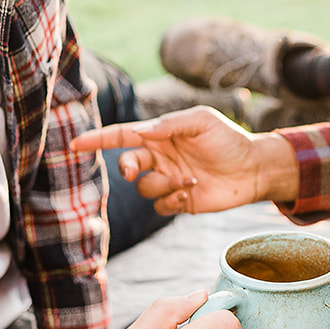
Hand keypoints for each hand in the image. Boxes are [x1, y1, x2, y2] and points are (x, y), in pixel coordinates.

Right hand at [71, 106, 297, 215]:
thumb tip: (142, 130)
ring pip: (144, 188)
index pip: (122, 137)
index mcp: (160, 136)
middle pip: (127, 164)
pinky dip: (171, 200)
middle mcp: (159, 158)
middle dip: (127, 167)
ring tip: (189, 178)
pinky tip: (191, 191)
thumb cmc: (229, 139)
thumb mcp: (201, 121)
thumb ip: (170, 124)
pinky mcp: (178, 201)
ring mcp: (167, 180)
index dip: (98, 139)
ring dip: (163, 184)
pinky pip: (160, 206)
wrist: (254, 168)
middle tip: (134, 169)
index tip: (75, 143)